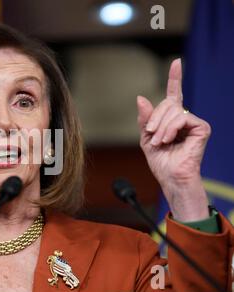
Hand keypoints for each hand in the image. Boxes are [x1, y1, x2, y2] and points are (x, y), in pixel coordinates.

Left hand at [136, 59, 210, 221]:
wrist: (170, 177)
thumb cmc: (160, 161)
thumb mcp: (146, 138)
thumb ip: (145, 119)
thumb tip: (141, 97)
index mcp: (171, 119)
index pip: (173, 94)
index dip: (175, 77)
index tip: (176, 62)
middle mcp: (184, 118)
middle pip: (167, 103)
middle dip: (154, 120)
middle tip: (151, 137)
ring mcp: (194, 122)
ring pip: (174, 111)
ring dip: (161, 128)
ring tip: (159, 142)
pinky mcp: (202, 128)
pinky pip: (182, 118)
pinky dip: (171, 129)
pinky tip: (168, 140)